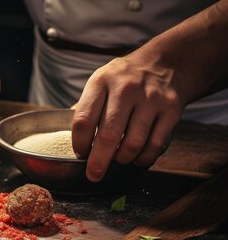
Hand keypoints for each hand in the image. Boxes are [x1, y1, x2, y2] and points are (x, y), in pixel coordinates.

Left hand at [72, 52, 183, 181]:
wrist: (165, 64)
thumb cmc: (124, 79)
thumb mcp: (99, 82)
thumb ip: (85, 107)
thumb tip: (68, 137)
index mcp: (101, 82)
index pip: (83, 120)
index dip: (79, 144)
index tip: (79, 154)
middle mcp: (125, 89)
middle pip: (107, 136)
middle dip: (98, 162)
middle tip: (93, 175)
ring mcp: (150, 98)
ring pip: (132, 144)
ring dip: (122, 160)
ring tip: (117, 161)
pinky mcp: (171, 109)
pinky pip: (155, 144)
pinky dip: (143, 158)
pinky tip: (136, 158)